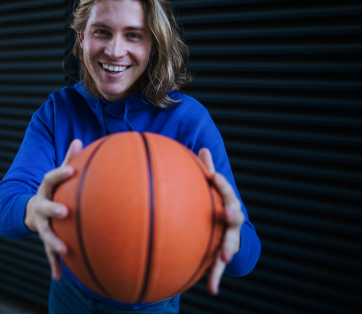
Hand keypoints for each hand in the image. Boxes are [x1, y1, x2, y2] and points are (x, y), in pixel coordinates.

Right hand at [25, 139, 82, 278]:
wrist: (31, 210)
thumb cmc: (54, 190)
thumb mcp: (58, 175)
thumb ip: (69, 160)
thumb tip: (79, 140)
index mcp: (45, 189)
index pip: (51, 178)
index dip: (61, 173)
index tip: (72, 170)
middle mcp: (40, 207)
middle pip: (45, 208)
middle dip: (53, 210)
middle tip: (65, 212)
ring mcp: (41, 224)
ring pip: (46, 234)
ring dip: (54, 242)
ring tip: (65, 250)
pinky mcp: (45, 239)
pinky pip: (49, 253)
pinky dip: (54, 265)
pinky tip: (59, 277)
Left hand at [198, 148, 244, 294]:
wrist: (228, 228)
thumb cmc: (215, 203)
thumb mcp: (213, 188)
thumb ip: (207, 170)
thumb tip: (202, 148)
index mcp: (227, 202)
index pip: (225, 191)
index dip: (221, 183)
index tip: (213, 175)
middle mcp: (232, 221)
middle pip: (235, 217)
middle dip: (232, 215)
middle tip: (227, 213)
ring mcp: (229, 239)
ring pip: (230, 243)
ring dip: (227, 249)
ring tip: (224, 255)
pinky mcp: (221, 255)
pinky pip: (218, 268)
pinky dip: (216, 278)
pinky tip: (212, 289)